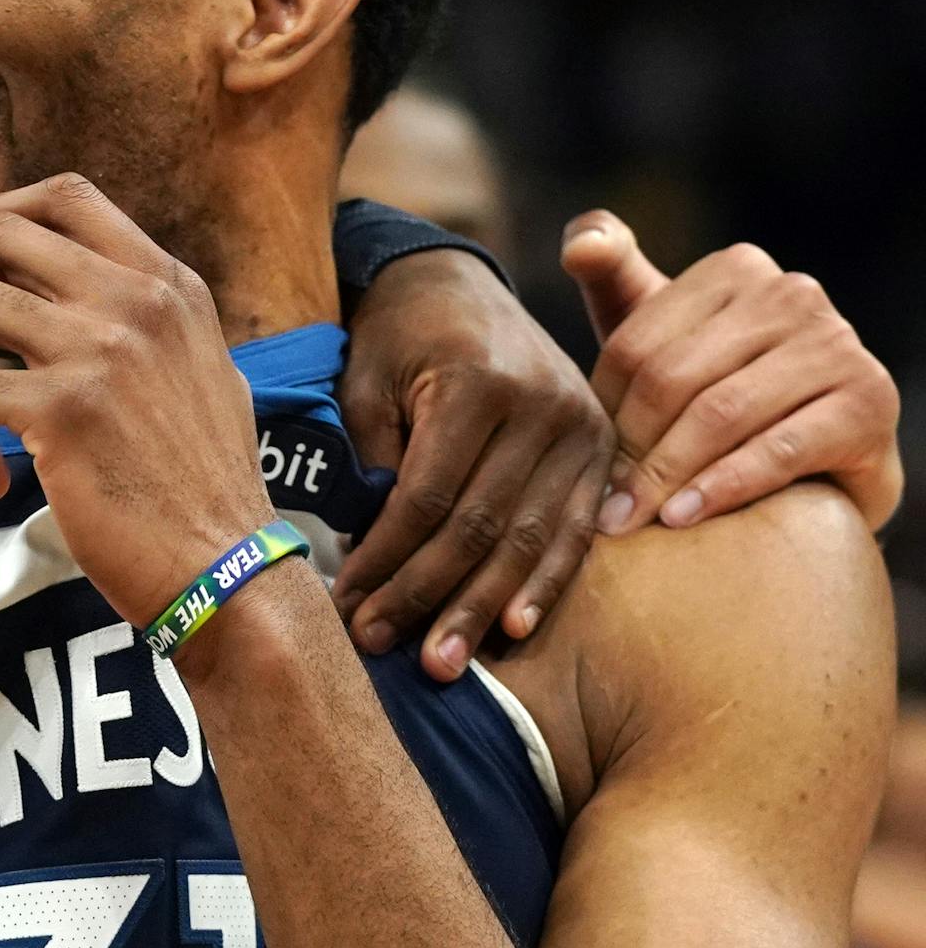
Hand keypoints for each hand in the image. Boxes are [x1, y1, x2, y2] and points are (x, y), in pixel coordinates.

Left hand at [0, 175, 273, 627]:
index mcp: (169, 285)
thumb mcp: (205, 372)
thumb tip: (85, 296)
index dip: (3, 213)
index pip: (68, 196)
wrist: (227, 567)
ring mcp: (98, 349)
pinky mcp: (60, 409)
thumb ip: (151, 324)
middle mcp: (135, 300)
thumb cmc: (209, 486)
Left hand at [336, 249, 611, 681]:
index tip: (346, 603)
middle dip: (426, 595)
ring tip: (440, 664)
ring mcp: (582, 430)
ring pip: (529, 540)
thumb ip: (370, 456)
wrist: (456, 282)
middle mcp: (542, 407)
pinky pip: (575, 532)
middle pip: (481, 527)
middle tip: (380, 647)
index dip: (385, 558)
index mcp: (478, 383)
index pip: (427, 496)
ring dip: (480, 609)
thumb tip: (371, 548)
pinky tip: (513, 632)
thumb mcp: (365, 379)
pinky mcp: (602, 451)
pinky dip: (543, 585)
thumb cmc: (397, 336)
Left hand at [564, 210, 901, 532]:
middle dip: (630, 447)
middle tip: (602, 503)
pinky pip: (775, 451)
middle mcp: (793, 294)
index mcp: (736, 269)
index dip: (602, 407)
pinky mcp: (868, 403)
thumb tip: (580, 249)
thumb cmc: (716, 390)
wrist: (822, 464)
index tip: (582, 455)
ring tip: (629, 519)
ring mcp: (837, 345)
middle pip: (673, 377)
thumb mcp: (661, 333)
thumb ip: (612, 278)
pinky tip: (682, 518)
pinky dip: (720, 488)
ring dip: (666, 476)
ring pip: (719, 415)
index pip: (636, 342)